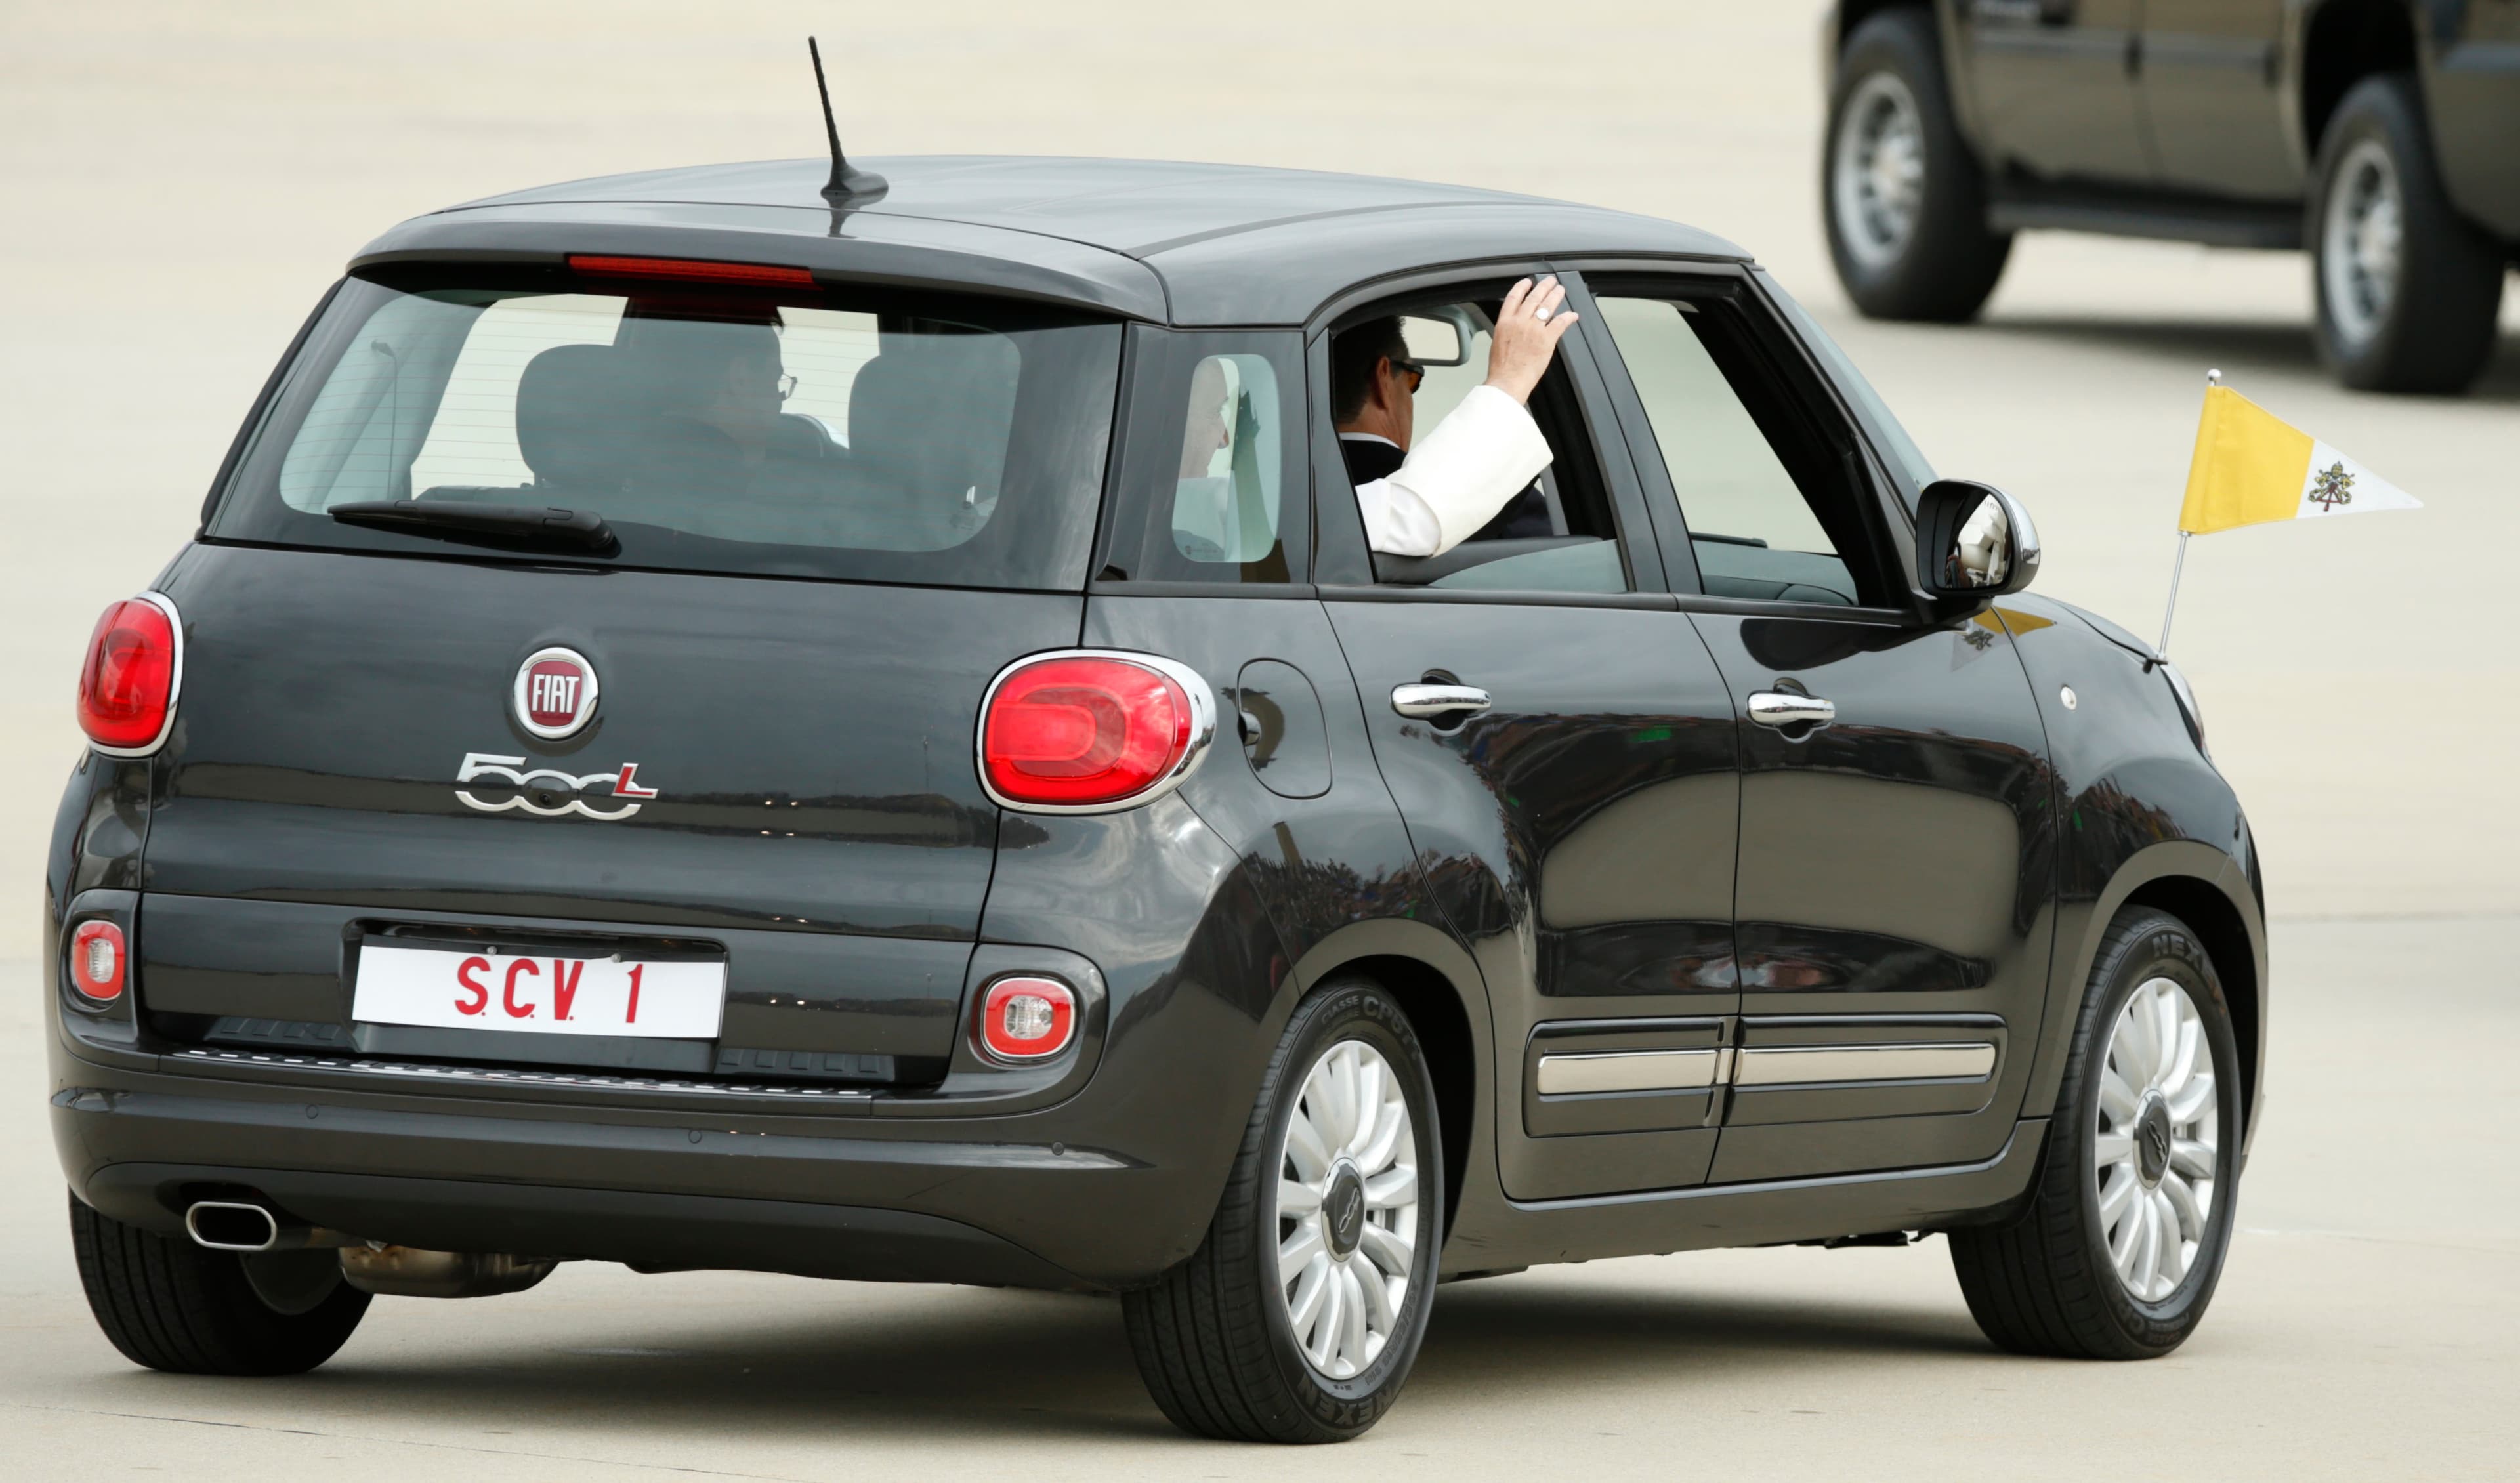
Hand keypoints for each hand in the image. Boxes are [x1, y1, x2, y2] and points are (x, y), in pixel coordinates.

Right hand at [1483, 276, 1579, 404]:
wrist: (1507, 381)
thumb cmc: (1502, 368)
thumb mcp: (1498, 342)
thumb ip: (1508, 330)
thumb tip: (1515, 326)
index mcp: (1505, 322)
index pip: (1514, 297)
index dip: (1522, 287)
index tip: (1528, 282)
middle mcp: (1519, 322)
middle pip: (1533, 298)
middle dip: (1544, 287)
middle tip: (1550, 281)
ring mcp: (1533, 329)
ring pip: (1547, 306)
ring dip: (1556, 296)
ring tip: (1560, 290)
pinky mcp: (1546, 339)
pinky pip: (1560, 323)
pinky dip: (1568, 317)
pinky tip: (1572, 314)